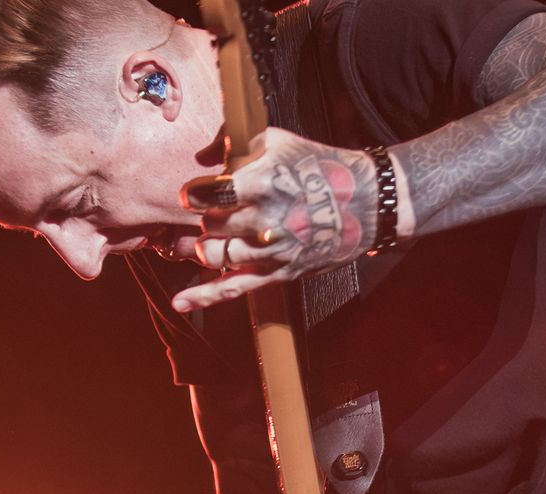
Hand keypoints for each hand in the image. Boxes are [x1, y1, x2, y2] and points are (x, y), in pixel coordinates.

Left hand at [171, 128, 379, 312]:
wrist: (366, 202)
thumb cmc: (317, 166)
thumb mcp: (278, 140)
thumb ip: (234, 140)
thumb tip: (201, 157)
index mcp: (263, 183)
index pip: (209, 195)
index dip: (194, 195)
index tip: (192, 194)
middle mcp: (265, 220)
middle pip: (209, 226)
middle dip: (206, 219)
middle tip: (215, 213)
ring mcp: (271, 251)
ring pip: (214, 256)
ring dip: (206, 246)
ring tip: (214, 236)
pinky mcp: (277, 273)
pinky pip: (233, 289)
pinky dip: (203, 297)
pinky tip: (179, 303)